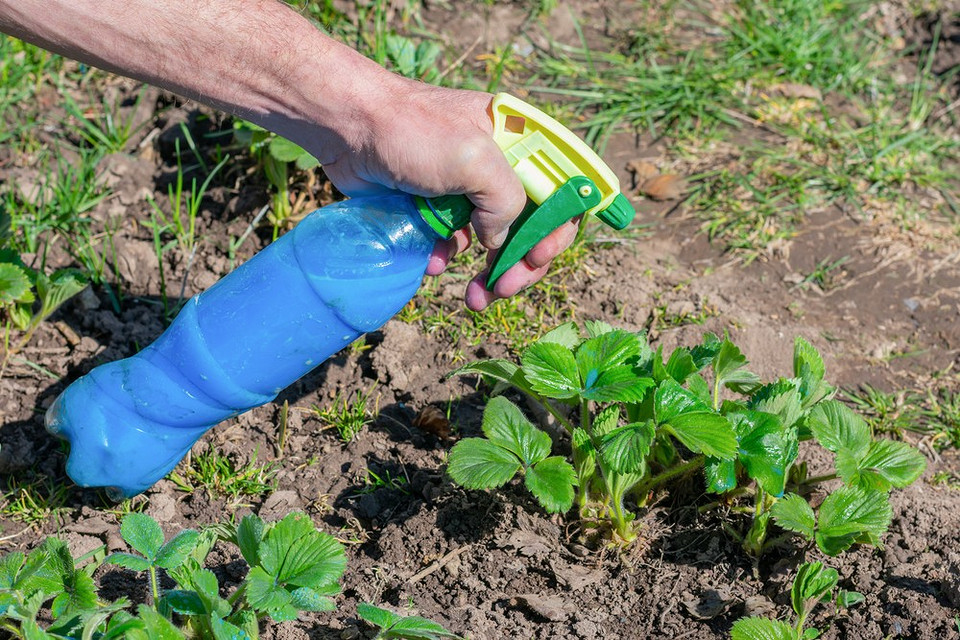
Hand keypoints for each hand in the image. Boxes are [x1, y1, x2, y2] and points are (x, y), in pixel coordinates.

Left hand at [308, 74, 581, 310]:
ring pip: (493, 241)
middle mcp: (501, 164)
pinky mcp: (435, 205)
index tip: (536, 258)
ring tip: (475, 299)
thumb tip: (498, 241)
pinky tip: (432, 264)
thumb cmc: (412, 132)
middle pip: (531, 225)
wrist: (346, 127)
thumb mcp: (475, 160)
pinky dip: (448, 258)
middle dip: (521, 263)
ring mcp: (468, 187)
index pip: (562, 192)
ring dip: (489, 273)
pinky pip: (455, 242)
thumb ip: (506, 203)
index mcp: (522, 142)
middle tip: (504, 289)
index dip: (557, 230)